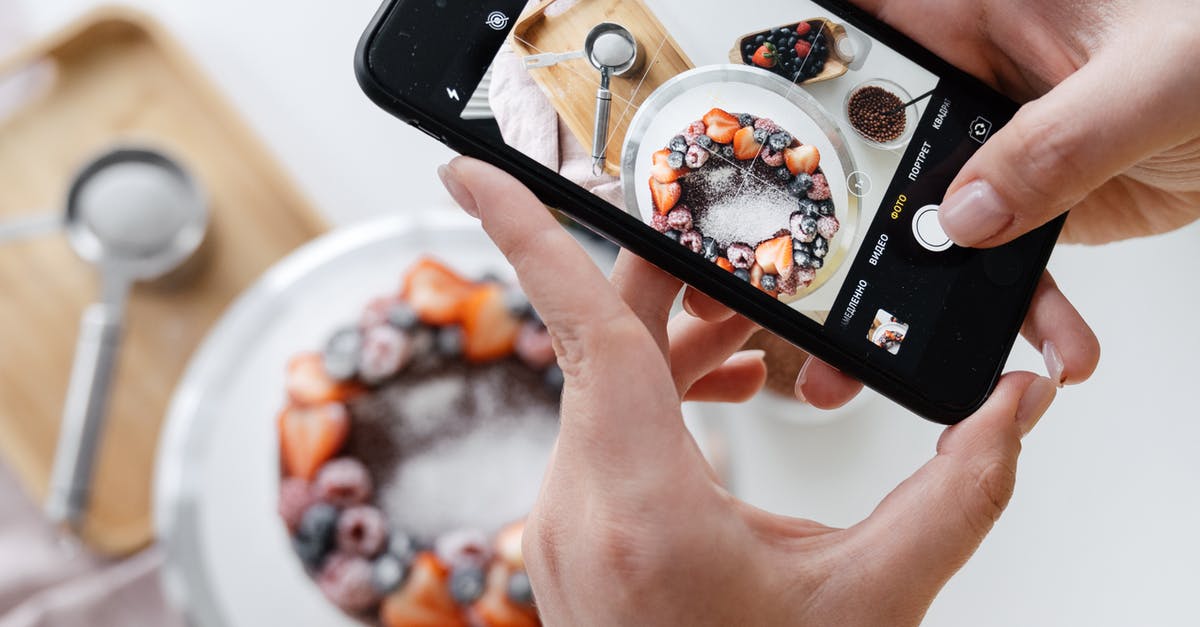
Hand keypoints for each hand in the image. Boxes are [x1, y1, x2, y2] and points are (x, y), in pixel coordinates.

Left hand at [439, 157, 1058, 625]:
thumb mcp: (874, 599)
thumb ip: (956, 495)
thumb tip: (1009, 410)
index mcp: (640, 505)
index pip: (581, 329)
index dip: (526, 234)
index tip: (474, 170)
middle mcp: (576, 506)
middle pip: (607, 341)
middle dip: (683, 288)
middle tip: (750, 256)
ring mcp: (561, 523)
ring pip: (601, 385)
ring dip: (679, 347)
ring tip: (757, 352)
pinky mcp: (569, 534)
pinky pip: (599, 429)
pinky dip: (655, 397)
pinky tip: (720, 403)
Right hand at [688, 1, 1199, 403]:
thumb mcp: (1149, 83)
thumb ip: (1054, 146)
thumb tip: (965, 218)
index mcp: (977, 17)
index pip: (855, 42)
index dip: (791, 77)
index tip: (745, 133)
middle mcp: (973, 82)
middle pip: (874, 158)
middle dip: (837, 232)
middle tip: (805, 297)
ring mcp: (1002, 146)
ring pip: (931, 226)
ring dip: (919, 301)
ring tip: (896, 362)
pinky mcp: (1037, 198)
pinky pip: (1009, 262)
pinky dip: (1027, 314)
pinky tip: (1054, 348)